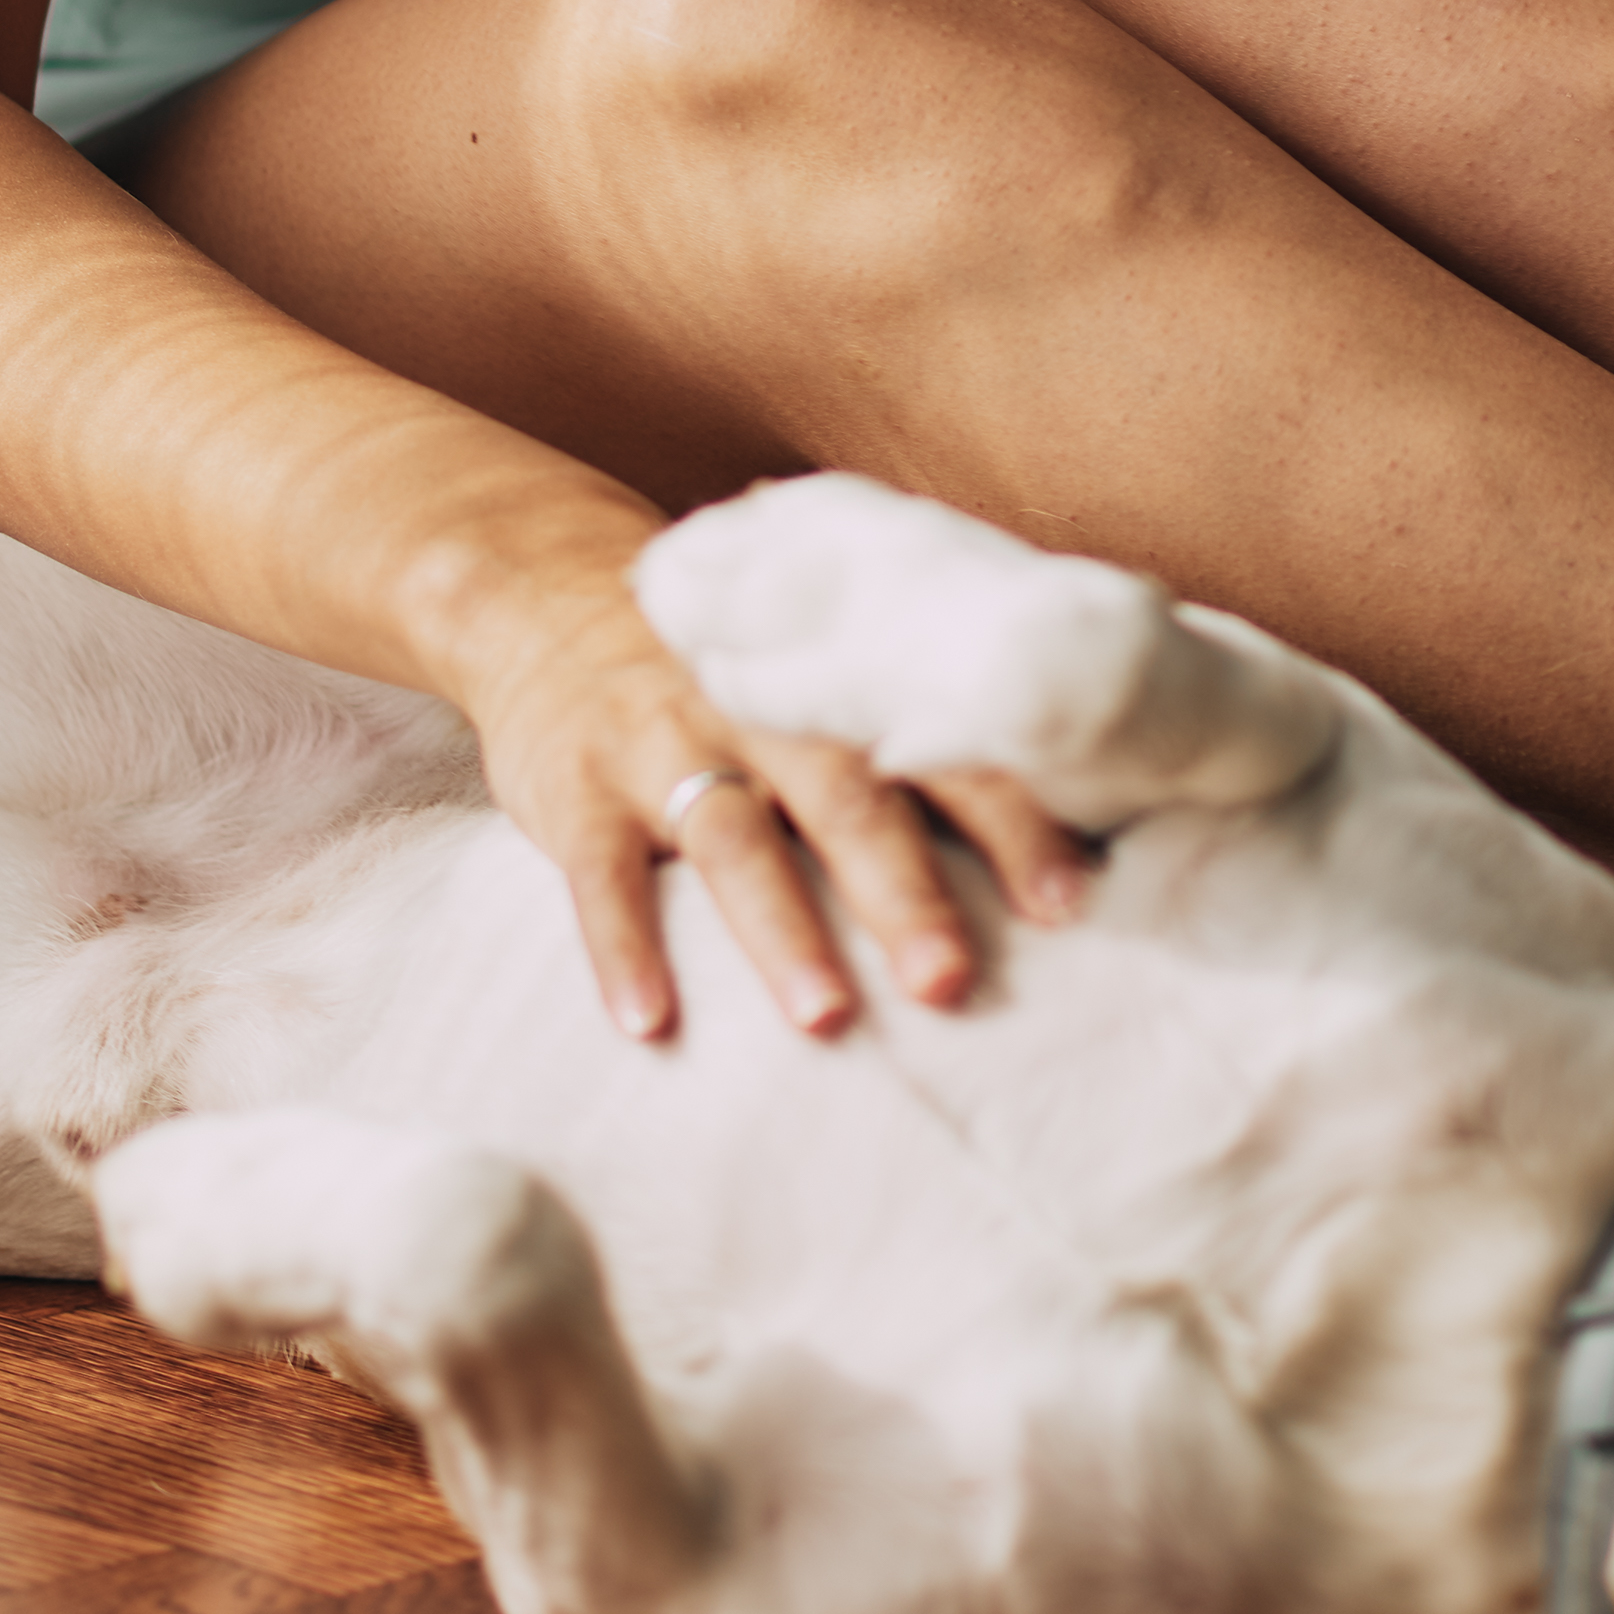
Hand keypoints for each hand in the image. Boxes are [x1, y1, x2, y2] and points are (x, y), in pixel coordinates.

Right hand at [461, 563, 1096, 1043]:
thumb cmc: (726, 660)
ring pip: (732, 841)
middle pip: (847, 801)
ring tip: (824, 1020)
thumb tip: (1060, 814)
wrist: (541, 588)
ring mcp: (663, 744)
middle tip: (954, 980)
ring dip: (779, 932)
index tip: (1072, 900)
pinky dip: (623, 950)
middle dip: (904, 892)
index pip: (943, 749)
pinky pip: (598, 877)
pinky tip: (651, 1025)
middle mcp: (763, 710)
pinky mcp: (574, 790)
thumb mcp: (814, 665)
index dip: (1012, 821)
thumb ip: (908, 724)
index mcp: (839, 685)